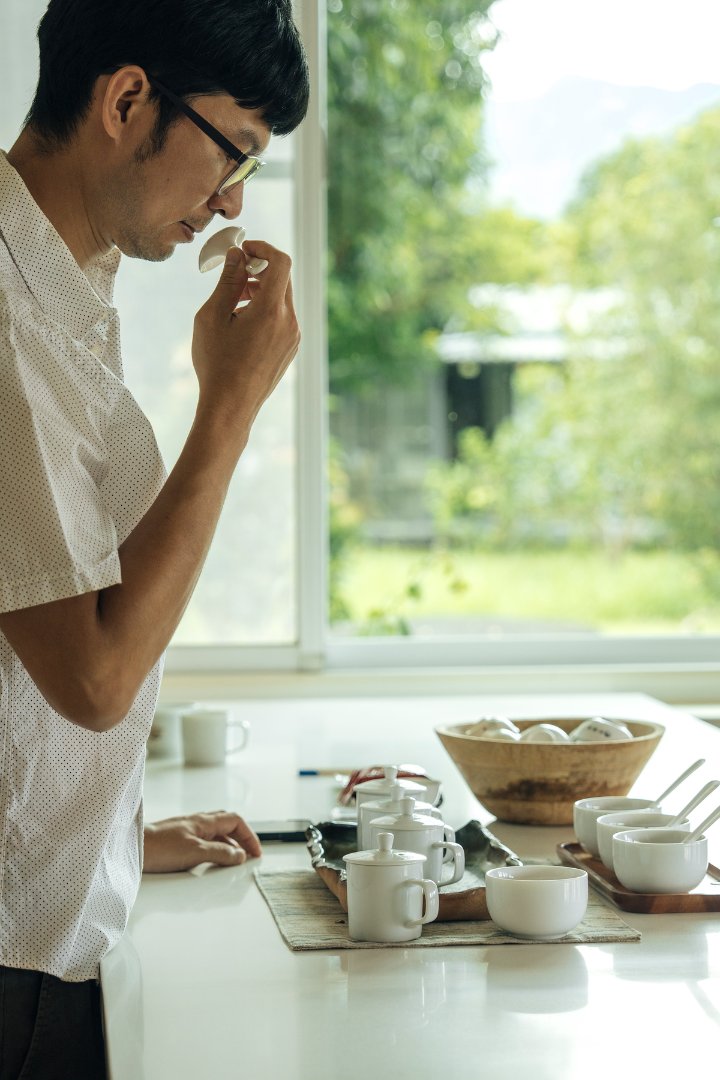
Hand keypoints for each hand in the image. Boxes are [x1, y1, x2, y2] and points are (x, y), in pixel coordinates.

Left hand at [143, 810, 261, 872]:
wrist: (131, 847)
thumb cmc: (159, 847)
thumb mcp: (195, 851)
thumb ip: (220, 853)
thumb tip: (240, 855)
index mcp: (204, 821)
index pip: (236, 820)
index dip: (249, 835)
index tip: (255, 852)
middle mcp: (196, 822)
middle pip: (227, 824)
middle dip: (241, 838)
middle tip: (248, 855)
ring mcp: (186, 831)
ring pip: (214, 833)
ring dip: (227, 844)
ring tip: (232, 861)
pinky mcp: (176, 841)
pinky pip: (202, 842)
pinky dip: (212, 850)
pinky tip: (208, 862)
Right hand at [191, 240, 299, 437]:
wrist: (230, 407)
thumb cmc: (217, 363)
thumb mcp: (212, 316)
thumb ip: (228, 281)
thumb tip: (237, 254)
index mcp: (271, 311)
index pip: (281, 261)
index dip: (263, 248)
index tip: (244, 249)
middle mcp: (289, 322)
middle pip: (282, 279)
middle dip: (259, 270)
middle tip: (234, 276)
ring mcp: (293, 337)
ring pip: (282, 300)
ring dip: (261, 291)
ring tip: (233, 303)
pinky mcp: (290, 349)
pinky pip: (282, 318)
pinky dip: (266, 310)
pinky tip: (243, 324)